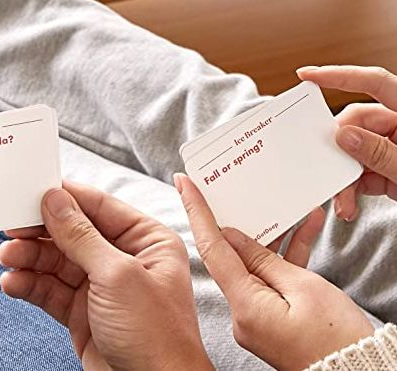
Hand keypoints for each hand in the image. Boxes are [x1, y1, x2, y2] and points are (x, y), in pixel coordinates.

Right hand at [0, 180, 212, 370]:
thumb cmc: (156, 335)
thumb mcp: (118, 275)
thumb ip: (81, 236)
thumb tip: (55, 199)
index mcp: (146, 240)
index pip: (100, 207)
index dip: (66, 197)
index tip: (33, 190)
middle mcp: (123, 259)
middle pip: (73, 233)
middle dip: (41, 231)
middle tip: (12, 226)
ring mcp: (101, 286)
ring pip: (57, 261)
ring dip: (30, 257)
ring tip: (8, 257)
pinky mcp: (82, 313)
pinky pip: (50, 290)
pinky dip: (30, 284)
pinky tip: (13, 282)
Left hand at [176, 173, 372, 370]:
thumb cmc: (337, 337)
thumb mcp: (303, 287)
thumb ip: (264, 259)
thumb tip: (232, 237)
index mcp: (244, 305)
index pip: (211, 248)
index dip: (197, 211)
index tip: (183, 183)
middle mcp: (242, 314)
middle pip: (233, 256)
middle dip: (242, 223)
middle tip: (239, 192)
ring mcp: (256, 318)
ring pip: (257, 267)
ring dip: (275, 240)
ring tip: (295, 210)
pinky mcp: (271, 320)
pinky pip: (272, 283)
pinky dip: (287, 261)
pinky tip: (306, 232)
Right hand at [297, 65, 396, 220]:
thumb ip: (380, 153)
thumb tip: (344, 135)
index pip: (375, 82)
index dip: (340, 75)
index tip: (309, 75)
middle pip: (359, 123)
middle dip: (341, 150)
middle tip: (329, 171)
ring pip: (356, 151)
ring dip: (346, 177)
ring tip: (344, 202)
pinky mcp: (392, 170)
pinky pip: (363, 170)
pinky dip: (354, 187)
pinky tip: (350, 202)